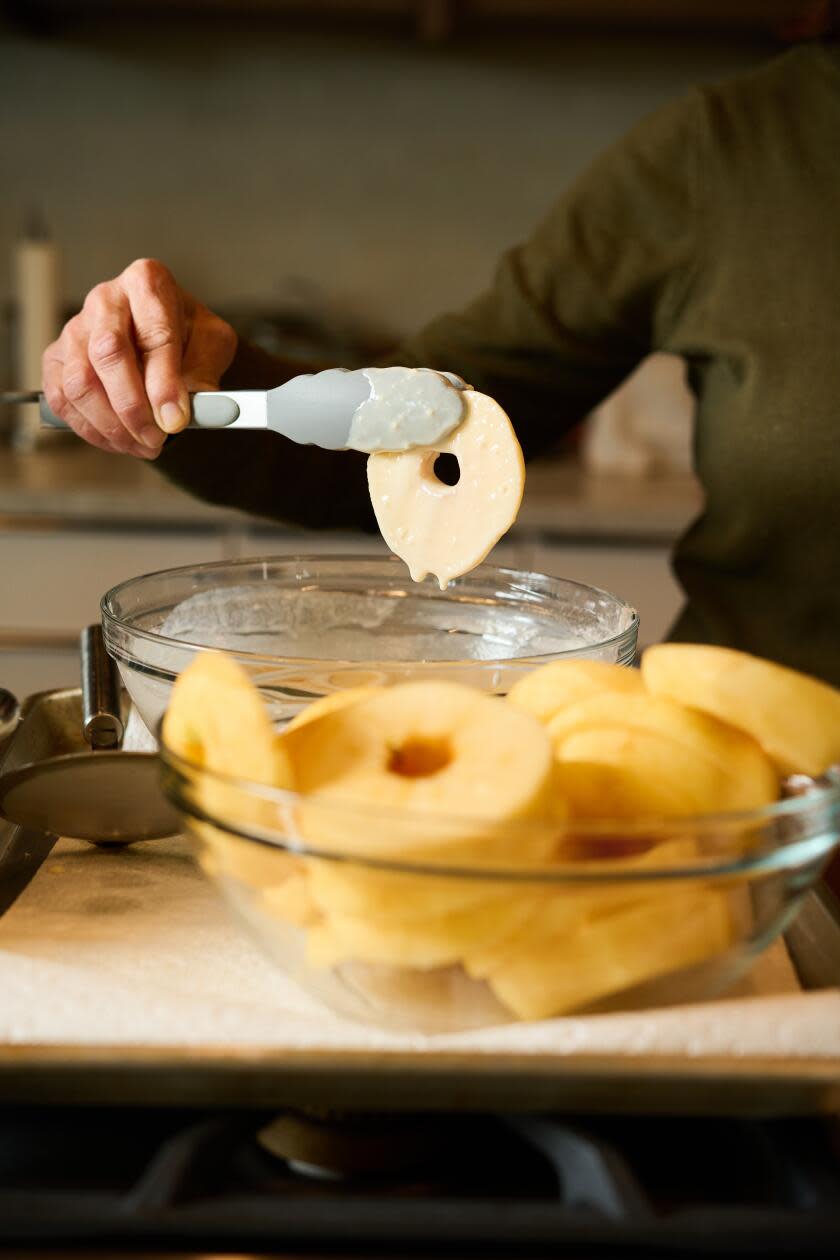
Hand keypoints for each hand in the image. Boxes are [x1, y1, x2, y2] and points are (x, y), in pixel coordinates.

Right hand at [42, 258, 236, 458]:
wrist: (164, 337)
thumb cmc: (187, 334)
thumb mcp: (212, 344)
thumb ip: (206, 373)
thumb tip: (195, 408)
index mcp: (147, 284)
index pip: (153, 334)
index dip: (164, 383)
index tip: (175, 419)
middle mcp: (105, 301)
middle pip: (107, 354)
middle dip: (132, 407)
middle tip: (156, 438)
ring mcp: (75, 328)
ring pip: (79, 382)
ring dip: (111, 425)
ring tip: (143, 444)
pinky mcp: (56, 359)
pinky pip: (62, 400)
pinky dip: (91, 430)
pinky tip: (120, 440)